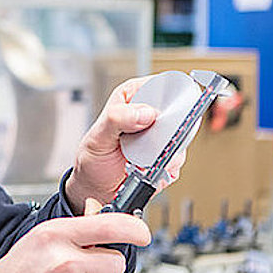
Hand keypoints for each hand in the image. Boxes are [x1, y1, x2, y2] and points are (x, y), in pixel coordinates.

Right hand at [0, 199, 150, 272]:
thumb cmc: (25, 260)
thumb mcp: (47, 232)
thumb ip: (78, 224)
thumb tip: (101, 211)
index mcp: (58, 233)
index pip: (110, 226)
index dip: (134, 229)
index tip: (142, 233)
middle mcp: (64, 258)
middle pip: (117, 261)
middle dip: (108, 260)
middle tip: (90, 258)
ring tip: (74, 269)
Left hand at [65, 76, 184, 212]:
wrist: (97, 186)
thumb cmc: (93, 157)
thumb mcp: (98, 136)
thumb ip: (117, 119)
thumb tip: (145, 112)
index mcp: (131, 98)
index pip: (156, 86)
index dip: (163, 98)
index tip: (158, 116)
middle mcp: (148, 114)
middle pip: (175, 113)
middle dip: (165, 131)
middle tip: (148, 144)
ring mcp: (160, 136)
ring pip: (180, 138)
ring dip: (163, 153)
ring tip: (140, 160)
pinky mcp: (167, 156)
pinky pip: (176, 160)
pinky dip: (163, 169)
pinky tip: (145, 169)